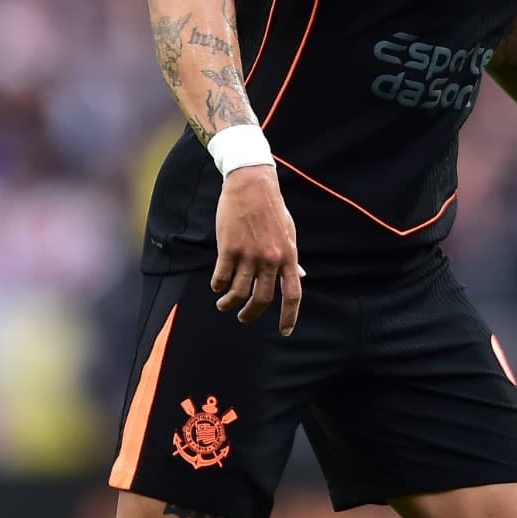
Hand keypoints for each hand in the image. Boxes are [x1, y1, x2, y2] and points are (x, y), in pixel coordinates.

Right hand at [210, 164, 302, 334]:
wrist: (252, 185)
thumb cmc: (272, 209)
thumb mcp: (289, 233)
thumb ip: (292, 258)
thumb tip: (300, 276)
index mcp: (289, 256)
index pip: (293, 293)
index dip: (289, 315)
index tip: (285, 331)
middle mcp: (271, 259)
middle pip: (263, 299)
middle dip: (251, 314)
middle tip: (243, 318)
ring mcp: (249, 254)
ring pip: (238, 293)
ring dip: (229, 304)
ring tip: (223, 304)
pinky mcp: (229, 249)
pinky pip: (221, 278)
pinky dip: (217, 286)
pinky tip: (216, 285)